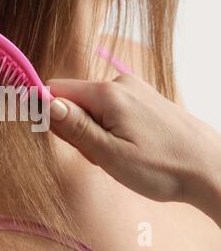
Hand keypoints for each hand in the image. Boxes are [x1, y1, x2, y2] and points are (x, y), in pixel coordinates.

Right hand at [47, 75, 220, 225]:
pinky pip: (111, 108)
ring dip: (94, 130)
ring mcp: (135, 89)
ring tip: (119, 153)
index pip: (56, 89)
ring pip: (93, 106)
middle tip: (99, 154)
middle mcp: (120, 83)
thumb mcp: (109, 155)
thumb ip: (75, 127)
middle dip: (76, 127)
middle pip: (74, 99)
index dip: (50, 113)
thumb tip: (45, 102)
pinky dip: (110, 127)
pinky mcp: (144, 98)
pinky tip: (129, 145)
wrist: (211, 168)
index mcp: (107, 94)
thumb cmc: (162, 167)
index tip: (63, 138)